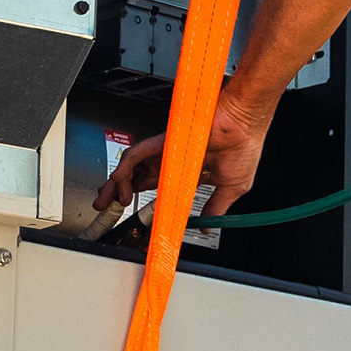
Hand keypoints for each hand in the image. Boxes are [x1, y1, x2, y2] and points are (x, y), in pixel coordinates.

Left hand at [99, 93, 272, 224]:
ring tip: (108, 198)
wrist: (246, 123)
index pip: (155, 187)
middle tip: (104, 204)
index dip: (140, 197)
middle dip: (117, 191)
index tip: (131, 211)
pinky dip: (124, 169)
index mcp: (186, 172)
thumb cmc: (243, 145)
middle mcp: (171, 160)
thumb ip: (215, 208)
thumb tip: (208, 228)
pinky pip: (137, 154)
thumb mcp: (230, 189)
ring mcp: (165, 150)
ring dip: (116, 183)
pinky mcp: (162, 141)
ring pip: (132, 167)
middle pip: (137, 177)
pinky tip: (118, 181)